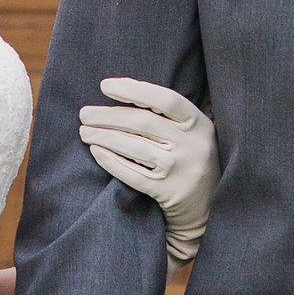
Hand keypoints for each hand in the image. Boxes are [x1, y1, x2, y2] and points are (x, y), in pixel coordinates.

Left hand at [77, 79, 218, 266]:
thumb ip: (168, 115)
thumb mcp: (192, 133)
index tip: (104, 86)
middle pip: (142, 122)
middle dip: (107, 116)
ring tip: (85, 132)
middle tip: (84, 114)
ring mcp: (180, 169)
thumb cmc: (191, 160)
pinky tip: (96, 151)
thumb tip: (122, 92)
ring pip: (134, 147)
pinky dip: (111, 161)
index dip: (133, 90)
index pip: (164, 99)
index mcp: (198, 123)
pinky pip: (132, 174)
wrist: (208, 208)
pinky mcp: (168, 192)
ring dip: (103, 137)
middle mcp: (191, 144)